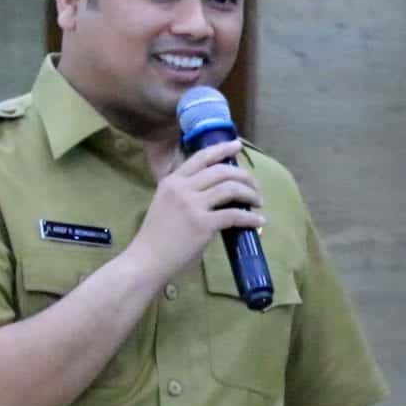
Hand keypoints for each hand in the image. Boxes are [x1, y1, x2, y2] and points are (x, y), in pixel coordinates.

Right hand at [128, 139, 263, 281]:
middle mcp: (182, 188)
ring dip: (250, 194)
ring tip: (258, 202)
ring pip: (231, 188)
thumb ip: (185, 192)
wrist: (147, 260)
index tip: (237, 146)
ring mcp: (193, 205)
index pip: (201, 157)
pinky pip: (235, 215)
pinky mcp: (203, 224)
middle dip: (244, 176)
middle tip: (255, 186)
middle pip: (221, 171)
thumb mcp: (165, 202)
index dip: (222, 149)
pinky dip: (250, 217)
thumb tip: (213, 189)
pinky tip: (258, 221)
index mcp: (172, 181)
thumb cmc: (157, 235)